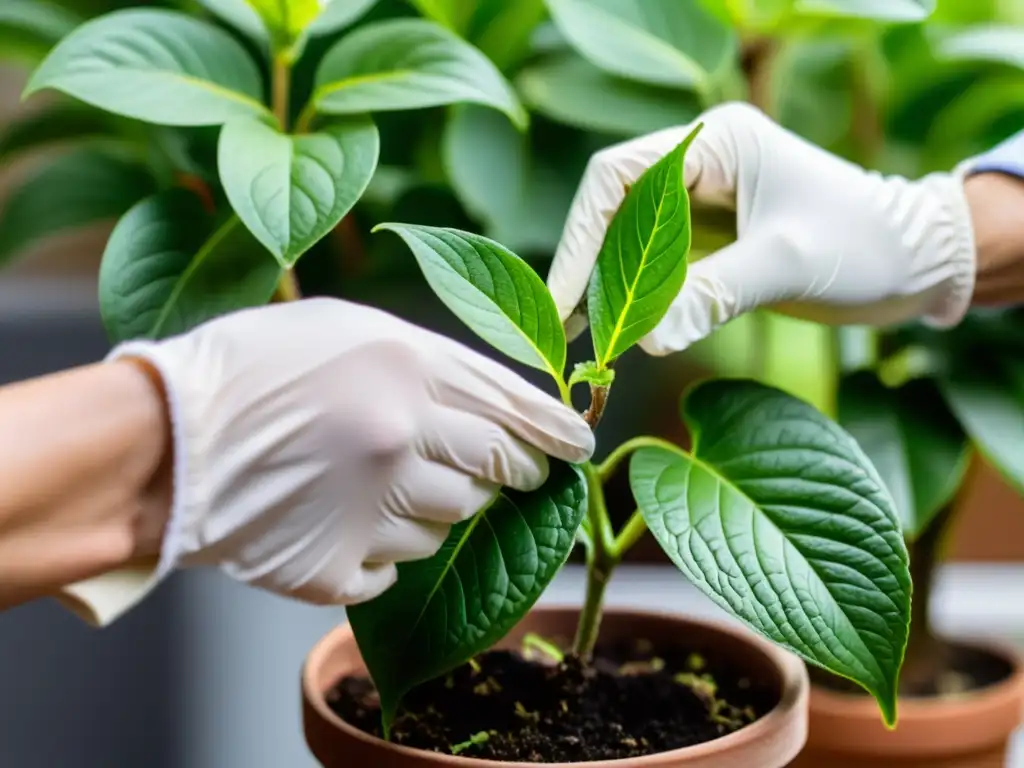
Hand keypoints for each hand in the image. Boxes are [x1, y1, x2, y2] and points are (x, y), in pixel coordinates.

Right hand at [112, 298, 593, 604]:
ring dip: (432, 507)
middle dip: (502, 472)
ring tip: (377, 482)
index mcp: (405, 366)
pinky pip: (396, 569)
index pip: (514, 408)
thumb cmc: (249, 368)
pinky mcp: (337, 567)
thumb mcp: (344, 330)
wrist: (159, 440)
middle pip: (495, 472)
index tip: (578, 448)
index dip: (555, 432)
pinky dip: (382, 549)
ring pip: (449, 524)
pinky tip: (342, 519)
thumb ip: (428, 360)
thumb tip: (498, 399)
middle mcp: (401, 437)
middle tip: (493, 470)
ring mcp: (371, 508)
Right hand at [548, 102, 976, 354]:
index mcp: (715, 144)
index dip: (582, 238)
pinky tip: (613, 326)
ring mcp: (702, 199)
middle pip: (611, 207)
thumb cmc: (865, 246)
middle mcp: (700, 163)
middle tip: (564, 326)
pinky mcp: (710, 235)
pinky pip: (652, 261)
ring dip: (602, 283)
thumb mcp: (788, 265)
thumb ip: (714, 295)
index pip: (616, 178)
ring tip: (578, 334)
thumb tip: (645, 339)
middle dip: (586, 265)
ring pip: (626, 236)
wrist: (918, 262)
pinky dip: (631, 292)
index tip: (565, 299)